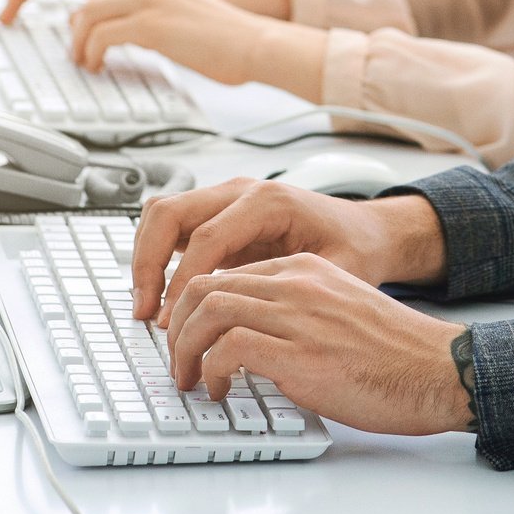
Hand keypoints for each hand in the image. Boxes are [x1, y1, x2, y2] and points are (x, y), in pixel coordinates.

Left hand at [67, 0, 322, 95]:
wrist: (253, 43)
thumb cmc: (228, 39)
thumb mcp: (183, 16)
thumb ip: (154, 18)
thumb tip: (126, 37)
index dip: (90, 18)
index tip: (86, 38)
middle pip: (91, 2)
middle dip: (78, 31)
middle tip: (79, 54)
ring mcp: (149, 1)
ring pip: (88, 16)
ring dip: (80, 44)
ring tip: (85, 63)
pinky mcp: (149, 24)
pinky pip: (100, 36)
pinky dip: (91, 53)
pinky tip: (98, 66)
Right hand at [132, 178, 447, 322]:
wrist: (368, 230)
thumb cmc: (355, 249)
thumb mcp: (335, 271)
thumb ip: (288, 288)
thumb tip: (243, 318)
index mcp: (268, 201)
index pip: (205, 238)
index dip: (182, 283)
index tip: (172, 322)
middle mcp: (241, 191)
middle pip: (169, 213)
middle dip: (148, 263)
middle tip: (145, 312)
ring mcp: (226, 199)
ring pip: (161, 214)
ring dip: (145, 258)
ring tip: (146, 307)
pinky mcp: (219, 215)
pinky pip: (173, 226)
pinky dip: (157, 256)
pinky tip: (161, 295)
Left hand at [164, 253, 471, 435]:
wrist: (437, 368)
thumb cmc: (394, 352)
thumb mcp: (340, 310)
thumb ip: (299, 311)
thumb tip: (254, 339)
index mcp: (307, 269)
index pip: (227, 271)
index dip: (196, 307)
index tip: (189, 337)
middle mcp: (298, 283)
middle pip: (206, 284)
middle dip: (179, 324)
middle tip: (178, 360)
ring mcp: (298, 316)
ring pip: (208, 310)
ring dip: (185, 348)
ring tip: (189, 378)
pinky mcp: (299, 353)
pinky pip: (229, 349)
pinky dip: (211, 370)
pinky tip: (219, 389)